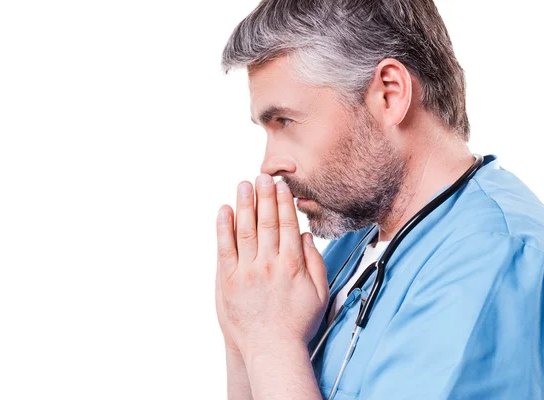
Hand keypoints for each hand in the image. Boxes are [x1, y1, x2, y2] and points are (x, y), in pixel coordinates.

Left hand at [215, 174, 328, 360]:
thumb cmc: (298, 323)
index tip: (281, 186)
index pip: (287, 225)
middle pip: (266, 222)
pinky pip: (224, 249)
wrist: (272, 349)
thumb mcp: (320, 293)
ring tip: (244, 185)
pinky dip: (223, 228)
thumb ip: (315, 262)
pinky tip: (224, 211)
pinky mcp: (228, 280)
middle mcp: (269, 263)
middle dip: (264, 196)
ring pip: (245, 230)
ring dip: (245, 205)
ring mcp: (247, 271)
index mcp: (292, 264)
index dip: (283, 203)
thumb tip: (306, 236)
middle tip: (262, 176)